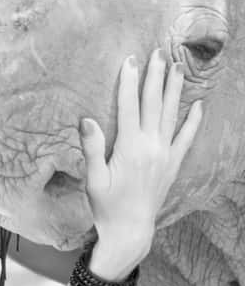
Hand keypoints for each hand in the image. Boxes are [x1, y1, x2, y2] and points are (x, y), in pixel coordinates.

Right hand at [79, 48, 202, 277]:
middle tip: (158, 54)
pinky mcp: (173, 164)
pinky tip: (198, 105)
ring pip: (172, 115)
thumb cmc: (106, 206)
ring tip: (178, 68)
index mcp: (129, 148)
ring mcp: (165, 155)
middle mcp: (151, 147)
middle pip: (154, 104)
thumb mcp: (93, 179)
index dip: (128, 82)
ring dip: (174, 90)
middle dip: (155, 77)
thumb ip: (92, 148)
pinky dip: (193, 121)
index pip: (129, 107)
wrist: (130, 231)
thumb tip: (86, 120)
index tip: (129, 60)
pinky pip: (187, 138)